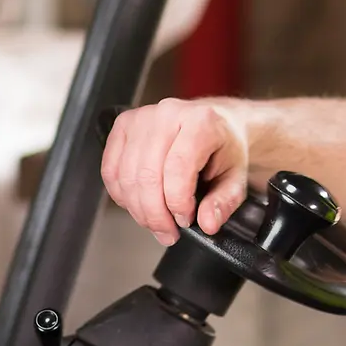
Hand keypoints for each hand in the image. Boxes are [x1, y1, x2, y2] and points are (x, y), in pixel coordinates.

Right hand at [101, 99, 249, 245]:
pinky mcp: (123, 125)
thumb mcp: (236, 177)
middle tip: (168, 231)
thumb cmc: (223, 147)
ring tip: (156, 221)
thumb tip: (208, 223)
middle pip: (148, 176)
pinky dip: (122, 195)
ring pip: (126, 177)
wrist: (214, 123)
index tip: (185, 220)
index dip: (177, 202)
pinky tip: (138, 204)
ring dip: (138, 209)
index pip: (178, 167)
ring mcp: (142, 117)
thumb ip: (224, 202)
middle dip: (155, 214)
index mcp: (201, 122)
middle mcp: (168, 114)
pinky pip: (110, 170)